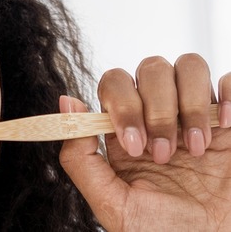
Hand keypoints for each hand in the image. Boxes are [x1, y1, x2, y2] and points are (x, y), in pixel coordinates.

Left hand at [59, 53, 230, 230]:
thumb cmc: (164, 231)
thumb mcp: (112, 203)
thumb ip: (80, 159)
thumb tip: (66, 103)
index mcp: (128, 128)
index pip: (115, 82)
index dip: (122, 103)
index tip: (134, 145)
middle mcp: (161, 113)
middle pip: (150, 68)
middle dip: (157, 110)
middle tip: (165, 154)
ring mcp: (198, 113)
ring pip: (188, 65)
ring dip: (190, 105)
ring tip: (196, 150)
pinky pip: (229, 80)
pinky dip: (227, 95)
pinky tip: (224, 128)